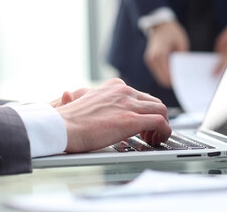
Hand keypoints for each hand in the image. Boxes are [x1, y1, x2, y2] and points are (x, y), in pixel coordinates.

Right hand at [55, 78, 171, 152]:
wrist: (62, 127)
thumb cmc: (70, 120)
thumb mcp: (87, 103)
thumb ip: (99, 103)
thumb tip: (95, 107)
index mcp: (114, 87)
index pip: (140, 96)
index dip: (144, 111)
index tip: (142, 123)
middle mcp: (123, 91)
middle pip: (153, 102)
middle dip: (155, 118)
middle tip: (148, 133)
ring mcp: (128, 104)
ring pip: (161, 110)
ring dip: (162, 126)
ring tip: (153, 139)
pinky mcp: (131, 119)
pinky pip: (160, 122)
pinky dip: (164, 131)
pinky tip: (157, 140)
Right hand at [144, 21, 188, 87]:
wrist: (160, 24)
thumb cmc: (172, 32)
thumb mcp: (182, 44)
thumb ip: (182, 58)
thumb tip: (184, 72)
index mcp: (159, 55)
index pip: (166, 76)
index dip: (175, 82)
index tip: (185, 82)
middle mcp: (152, 59)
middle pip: (162, 80)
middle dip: (172, 82)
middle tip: (183, 81)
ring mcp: (149, 60)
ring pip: (159, 77)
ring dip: (168, 78)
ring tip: (178, 76)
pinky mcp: (149, 60)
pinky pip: (158, 72)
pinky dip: (165, 74)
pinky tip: (173, 71)